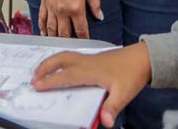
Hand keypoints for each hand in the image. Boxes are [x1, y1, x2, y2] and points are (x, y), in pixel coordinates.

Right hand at [32, 44, 150, 127]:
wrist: (144, 58)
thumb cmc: (132, 74)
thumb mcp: (124, 94)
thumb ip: (111, 108)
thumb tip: (104, 123)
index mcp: (91, 71)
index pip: (66, 76)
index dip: (51, 81)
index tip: (36, 85)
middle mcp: (87, 62)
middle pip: (61, 60)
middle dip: (45, 68)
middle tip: (33, 78)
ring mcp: (90, 58)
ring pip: (65, 55)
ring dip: (51, 62)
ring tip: (41, 71)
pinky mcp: (93, 58)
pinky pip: (71, 56)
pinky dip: (60, 60)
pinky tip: (61, 66)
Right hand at [40, 0, 102, 38]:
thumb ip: (95, 3)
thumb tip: (100, 16)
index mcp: (76, 7)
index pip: (81, 29)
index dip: (84, 38)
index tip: (86, 41)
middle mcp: (62, 11)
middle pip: (65, 33)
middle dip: (70, 41)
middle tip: (72, 45)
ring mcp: (52, 8)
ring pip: (52, 30)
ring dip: (56, 38)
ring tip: (59, 43)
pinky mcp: (44, 4)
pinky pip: (42, 20)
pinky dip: (43, 28)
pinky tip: (45, 33)